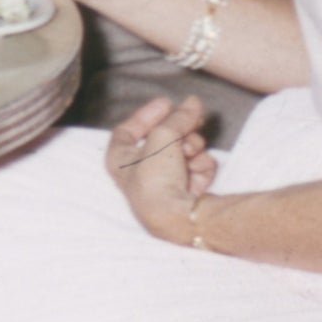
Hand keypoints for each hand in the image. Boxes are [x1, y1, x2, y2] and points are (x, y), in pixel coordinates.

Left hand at [106, 96, 217, 243]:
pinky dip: (201, 168)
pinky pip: (197, 169)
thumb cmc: (156, 178)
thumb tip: (193, 102)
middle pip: (162, 140)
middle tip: (197, 118)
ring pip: (183, 153)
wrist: (178, 218)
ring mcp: (165, 185)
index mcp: (120, 161)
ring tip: (191, 153)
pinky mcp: (187, 194)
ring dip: (192, 148)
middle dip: (180, 129)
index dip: (146, 115)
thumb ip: (178, 117)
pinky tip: (198, 173)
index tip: (167, 103)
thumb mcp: (163, 137)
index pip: (127, 131)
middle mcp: (140, 174)